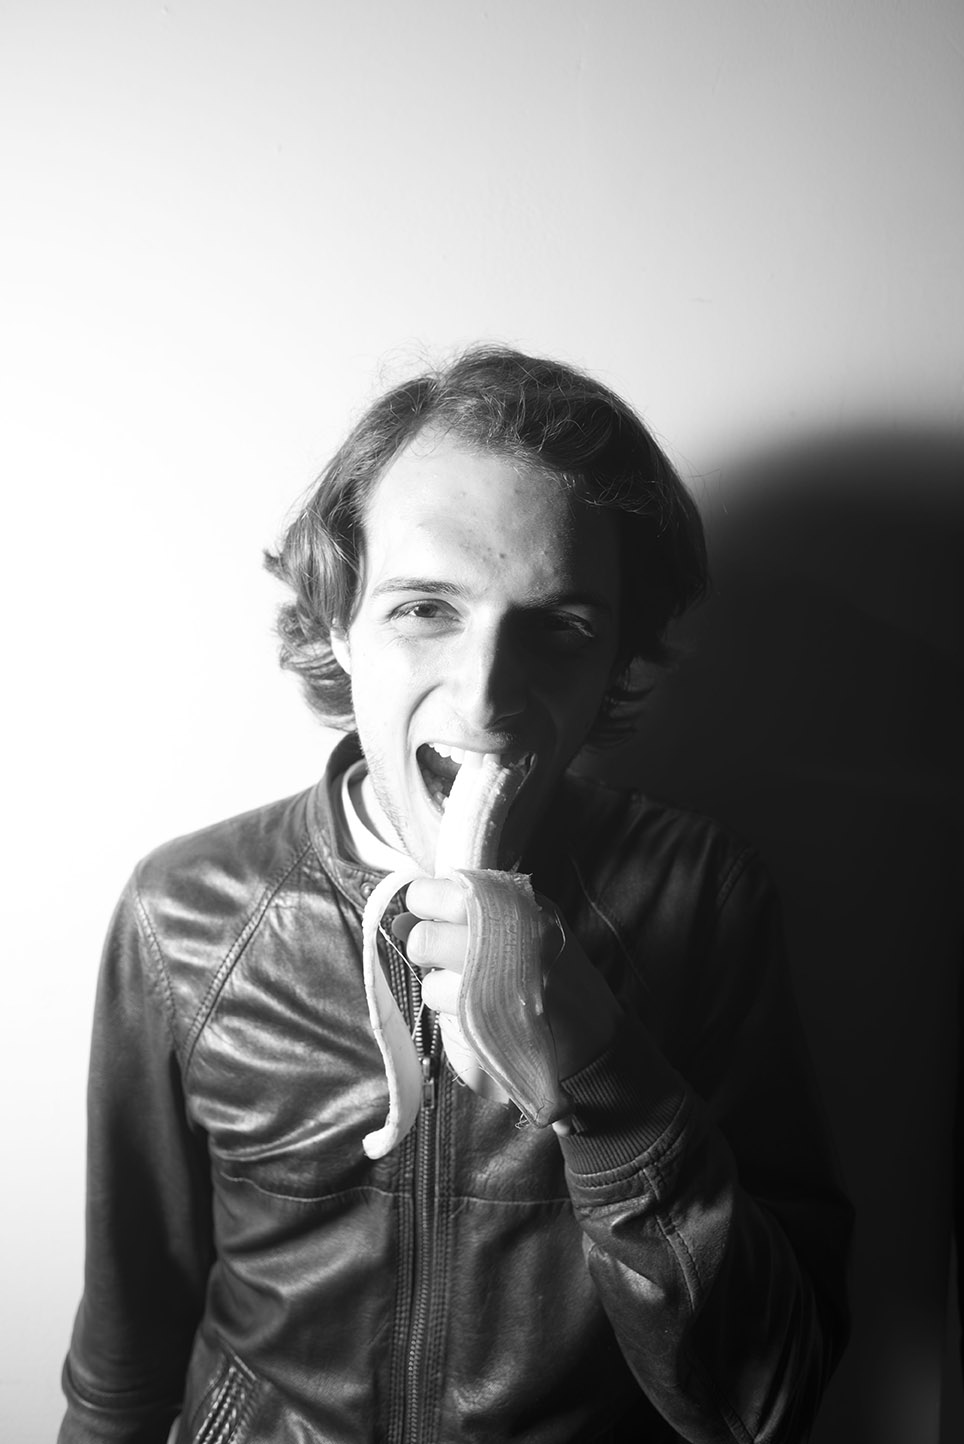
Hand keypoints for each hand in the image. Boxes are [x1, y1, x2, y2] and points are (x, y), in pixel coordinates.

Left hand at [393, 877, 620, 1128]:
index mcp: (522, 903)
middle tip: (442, 956)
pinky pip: (443, 1004)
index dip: (427, 902)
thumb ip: (463, 919)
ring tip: (470, 990)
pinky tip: (479, 1012)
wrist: (597, 1039)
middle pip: (427, 934)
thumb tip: (400, 921)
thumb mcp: (524, 933)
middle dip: (424, 946)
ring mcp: (503, 974)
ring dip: (438, 984)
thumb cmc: (554, 980)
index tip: (432, 915)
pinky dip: (450, 1011)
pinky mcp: (493, 1014)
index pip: (449, 887)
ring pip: (430, 975)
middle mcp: (512, 932)